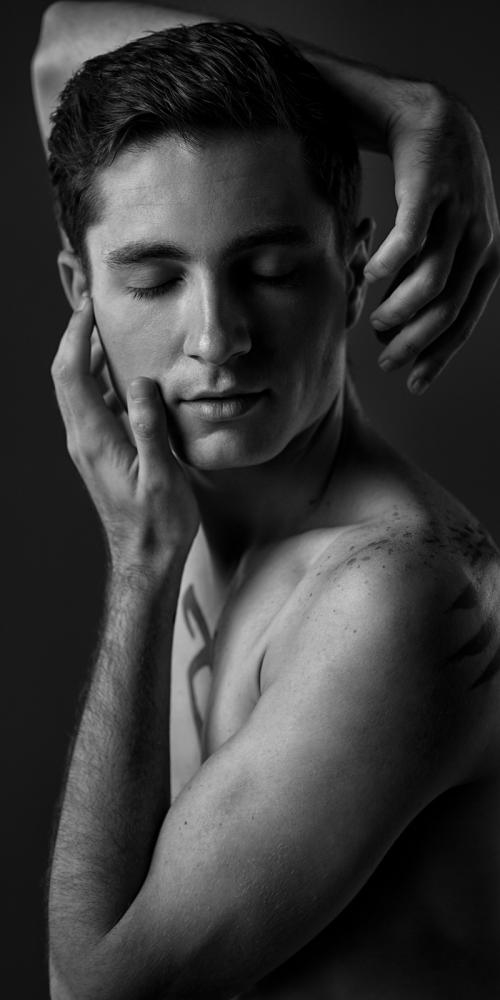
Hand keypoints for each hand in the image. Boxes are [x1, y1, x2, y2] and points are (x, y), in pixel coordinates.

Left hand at [51, 295, 198, 571]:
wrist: (144, 560)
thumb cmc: (158, 524)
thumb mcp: (161, 477)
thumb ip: (150, 428)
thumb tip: (141, 383)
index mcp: (95, 439)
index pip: (72, 374)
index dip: (76, 336)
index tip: (88, 306)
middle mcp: (83, 439)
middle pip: (65, 376)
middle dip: (75, 337)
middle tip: (92, 306)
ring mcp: (88, 447)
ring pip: (75, 390)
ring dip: (85, 357)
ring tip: (107, 331)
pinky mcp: (98, 454)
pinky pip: (89, 406)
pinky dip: (98, 381)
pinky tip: (122, 376)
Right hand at [365, 84, 499, 393]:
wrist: (428, 117)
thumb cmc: (430, 188)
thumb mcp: (445, 238)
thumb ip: (431, 279)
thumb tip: (400, 327)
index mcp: (488, 259)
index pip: (465, 321)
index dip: (438, 357)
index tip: (413, 383)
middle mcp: (480, 240)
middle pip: (446, 311)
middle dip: (414, 344)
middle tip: (386, 359)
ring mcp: (458, 215)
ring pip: (429, 284)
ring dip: (398, 310)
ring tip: (374, 320)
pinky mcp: (430, 191)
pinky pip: (409, 242)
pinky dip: (388, 265)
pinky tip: (369, 276)